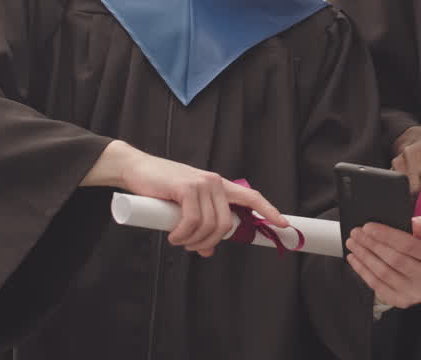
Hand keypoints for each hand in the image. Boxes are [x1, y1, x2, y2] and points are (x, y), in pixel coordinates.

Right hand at [116, 143, 287, 257]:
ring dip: (193, 241)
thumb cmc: (161, 189)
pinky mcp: (186, 188)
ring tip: (178, 241)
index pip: (251, 197)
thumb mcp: (184, 209)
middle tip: (192, 247)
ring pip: (210, 225)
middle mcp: (215, 183)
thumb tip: (207, 251)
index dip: (268, 211)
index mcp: (219, 186)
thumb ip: (199, 226)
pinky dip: (183, 235)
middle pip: (226, 224)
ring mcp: (202, 184)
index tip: (284, 224)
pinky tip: (174, 237)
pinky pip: (193, 221)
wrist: (137, 169)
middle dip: (209, 242)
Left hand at [346, 217, 420, 308]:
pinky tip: (355, 259)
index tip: (368, 227)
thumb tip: (414, 222)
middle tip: (356, 233)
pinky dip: (363, 271)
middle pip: (394, 259)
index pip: (408, 245)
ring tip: (353, 244)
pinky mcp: (402, 301)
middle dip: (371, 244)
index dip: (386, 235)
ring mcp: (415, 293)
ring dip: (364, 257)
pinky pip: (378, 286)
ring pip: (383, 273)